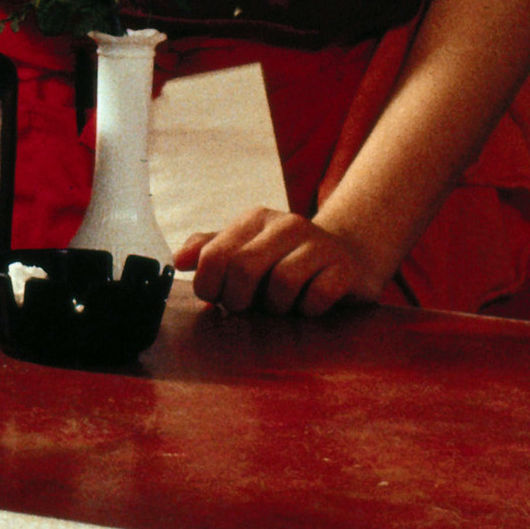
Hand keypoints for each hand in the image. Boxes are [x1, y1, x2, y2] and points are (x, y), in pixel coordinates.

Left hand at [180, 208, 388, 316]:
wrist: (351, 256)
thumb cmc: (287, 259)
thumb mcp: (247, 248)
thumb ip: (211, 250)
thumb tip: (178, 260)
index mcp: (255, 219)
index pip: (214, 254)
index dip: (209, 286)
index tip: (217, 299)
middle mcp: (287, 225)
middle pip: (243, 268)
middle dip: (238, 300)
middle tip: (246, 308)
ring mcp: (319, 245)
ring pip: (281, 284)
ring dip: (275, 307)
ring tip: (281, 305)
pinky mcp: (345, 268)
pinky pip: (316, 297)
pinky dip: (307, 310)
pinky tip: (308, 305)